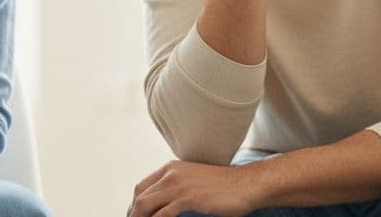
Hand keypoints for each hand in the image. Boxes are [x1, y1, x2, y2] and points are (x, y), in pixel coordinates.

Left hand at [128, 160, 262, 216]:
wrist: (247, 184)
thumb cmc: (225, 186)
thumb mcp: (194, 181)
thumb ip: (177, 190)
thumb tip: (164, 206)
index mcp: (171, 168)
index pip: (141, 188)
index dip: (134, 206)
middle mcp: (171, 174)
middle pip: (139, 197)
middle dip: (133, 215)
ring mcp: (178, 185)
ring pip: (144, 206)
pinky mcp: (187, 198)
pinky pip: (160, 216)